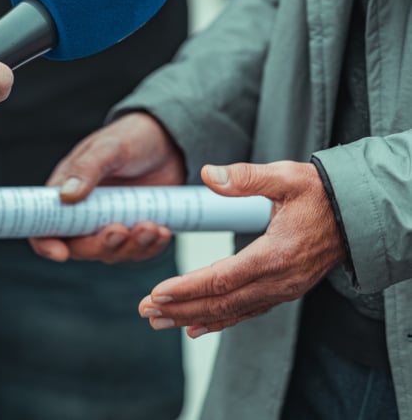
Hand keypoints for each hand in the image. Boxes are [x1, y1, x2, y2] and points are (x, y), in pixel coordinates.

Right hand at [29, 112, 184, 262]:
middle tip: (120, 230)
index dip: (46, 243)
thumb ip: (87, 169)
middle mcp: (84, 212)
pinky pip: (138, 251)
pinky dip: (149, 247)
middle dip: (99, 245)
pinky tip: (162, 231)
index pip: (45, 225)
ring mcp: (110, 222)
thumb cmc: (131, 137)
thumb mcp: (109, 147)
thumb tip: (65, 196)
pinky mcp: (135, 229)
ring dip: (130, 247)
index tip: (60, 254)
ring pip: (111, 253)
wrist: (169, 141)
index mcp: (66, 190)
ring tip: (151, 226)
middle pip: (80, 247)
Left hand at [138, 161, 343, 337]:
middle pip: (222, 302)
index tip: (157, 293)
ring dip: (193, 317)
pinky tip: (195, 327)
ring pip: (232, 311)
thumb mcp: (285, 176)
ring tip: (158, 321)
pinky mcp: (283, 290)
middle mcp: (279, 280)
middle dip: (181, 308)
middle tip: (145, 311)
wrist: (356, 214)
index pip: (223, 278)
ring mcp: (283, 290)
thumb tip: (207, 174)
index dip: (188, 288)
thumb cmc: (318, 192)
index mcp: (276, 254)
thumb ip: (245, 177)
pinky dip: (219, 321)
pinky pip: (247, 311)